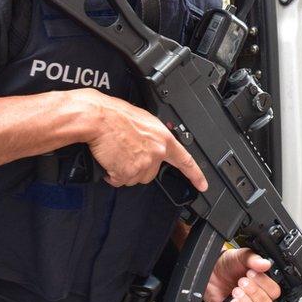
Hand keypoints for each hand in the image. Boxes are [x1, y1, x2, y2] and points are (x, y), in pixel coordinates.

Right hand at [69, 88, 207, 190]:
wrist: (98, 118)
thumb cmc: (115, 116)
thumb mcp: (143, 121)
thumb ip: (153, 137)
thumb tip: (152, 144)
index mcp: (163, 138)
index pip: (185, 160)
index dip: (195, 174)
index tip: (202, 185)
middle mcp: (156, 152)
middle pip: (150, 173)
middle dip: (137, 167)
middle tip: (125, 152)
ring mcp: (143, 163)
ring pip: (134, 178)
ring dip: (123, 170)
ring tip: (116, 153)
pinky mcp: (128, 172)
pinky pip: (119, 180)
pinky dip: (112, 174)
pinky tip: (109, 159)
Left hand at [204, 248, 280, 301]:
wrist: (211, 271)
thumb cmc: (228, 264)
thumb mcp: (240, 256)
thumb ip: (253, 259)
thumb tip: (266, 263)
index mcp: (263, 284)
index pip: (274, 291)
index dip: (265, 284)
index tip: (252, 273)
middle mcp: (257, 297)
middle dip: (254, 292)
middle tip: (241, 281)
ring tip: (236, 290)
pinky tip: (231, 301)